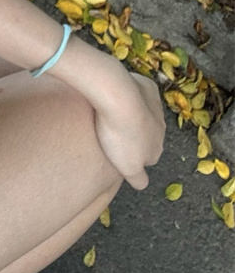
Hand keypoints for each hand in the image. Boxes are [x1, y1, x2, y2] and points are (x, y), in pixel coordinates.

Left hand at [93, 72, 165, 189]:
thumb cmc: (119, 135)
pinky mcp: (149, 88)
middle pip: (147, 135)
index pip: (147, 157)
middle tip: (112, 131)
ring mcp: (156, 108)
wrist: (118, 97)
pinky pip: (142, 94)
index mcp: (156, 149)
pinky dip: (132, 95)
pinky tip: (118, 95)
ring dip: (132, 115)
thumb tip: (143, 184)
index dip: (131, 154)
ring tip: (111, 114)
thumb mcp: (127, 167)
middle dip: (133, 134)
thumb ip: (138, 178)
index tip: (116, 149)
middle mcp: (161, 129)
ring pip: (145, 114)